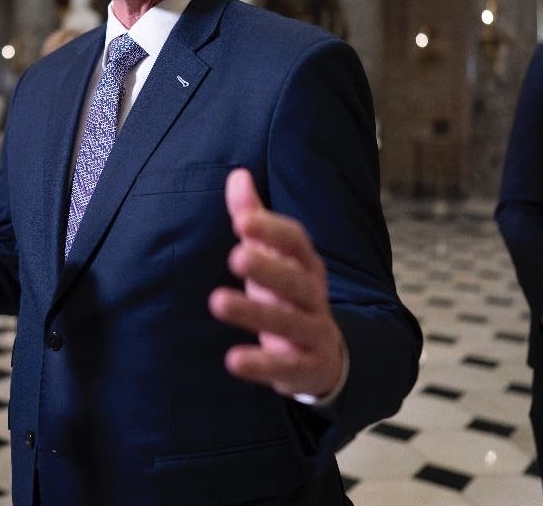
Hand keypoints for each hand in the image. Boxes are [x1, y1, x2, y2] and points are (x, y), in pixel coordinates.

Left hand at [208, 168, 344, 399]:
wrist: (325, 355)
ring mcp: (314, 332)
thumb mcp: (272, 256)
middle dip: (267, 268)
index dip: (272, 230)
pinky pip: (286, 367)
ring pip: (288, 321)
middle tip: (235, 256)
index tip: (241, 221)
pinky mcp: (306, 367)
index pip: (296, 241)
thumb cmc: (287, 295)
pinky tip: (234, 360)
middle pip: (295, 279)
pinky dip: (262, 365)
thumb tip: (237, 174)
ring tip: (217, 301)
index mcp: (305, 264)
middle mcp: (313, 295)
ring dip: (254, 312)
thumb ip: (253, 218)